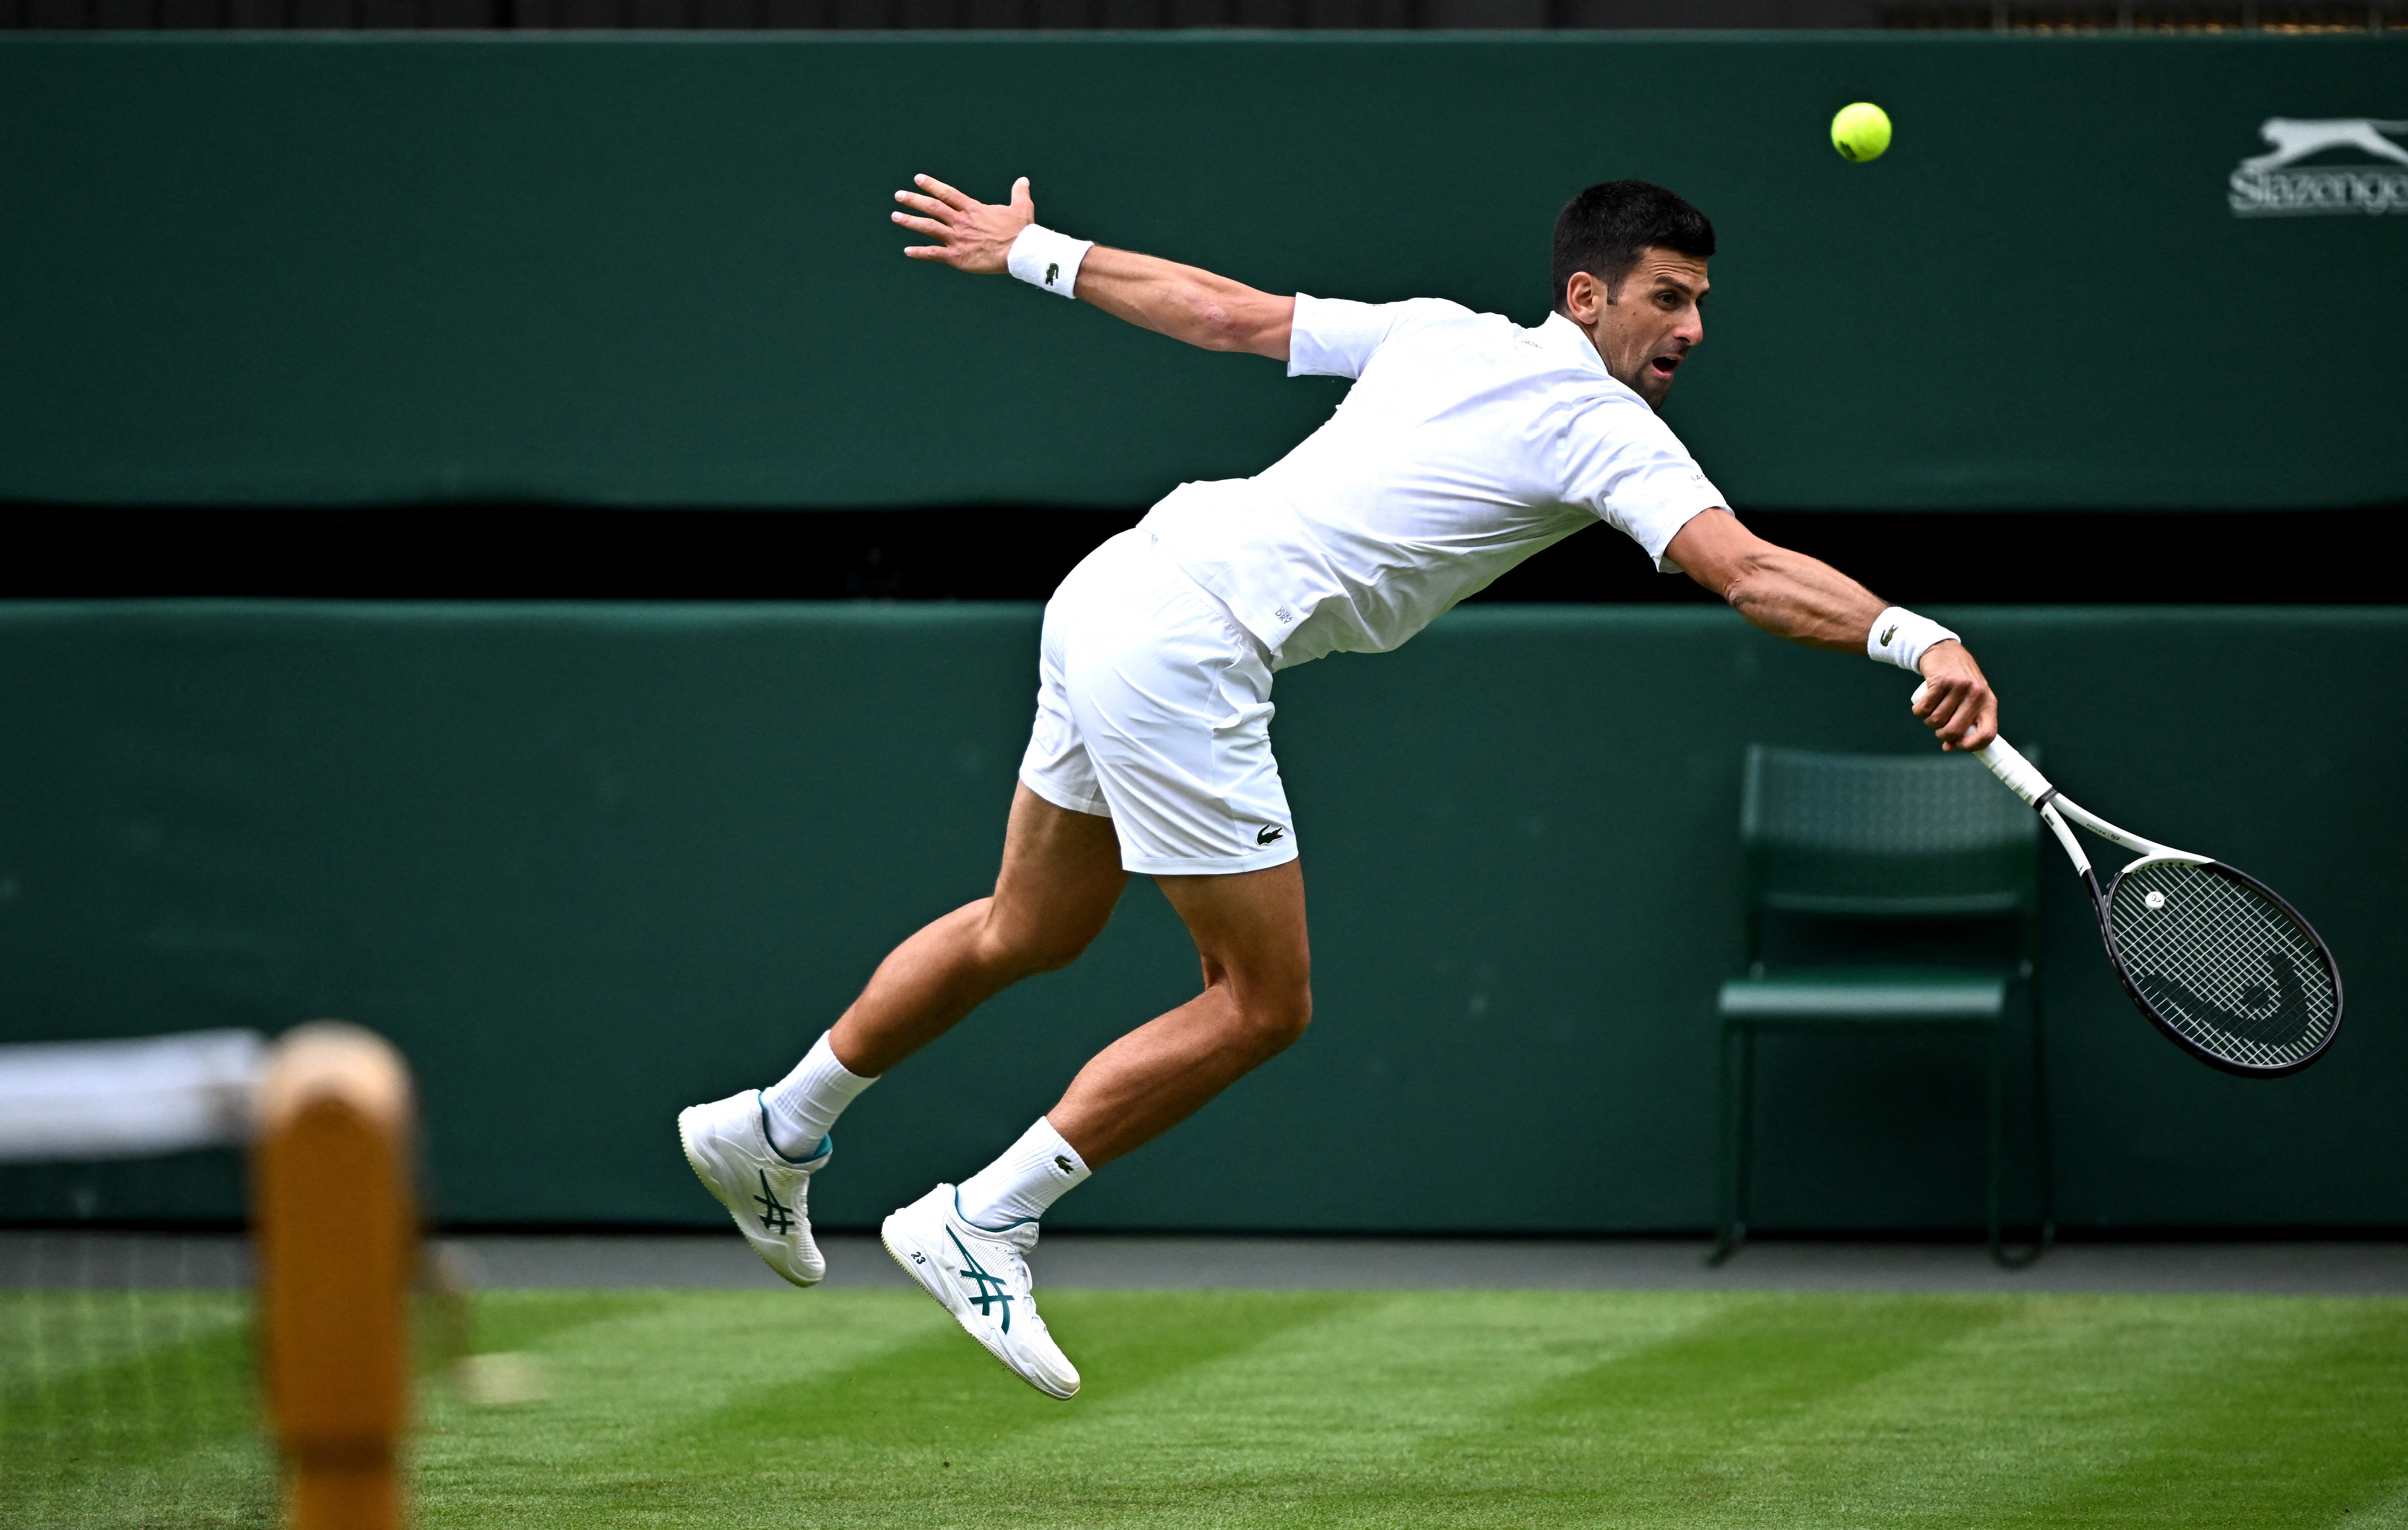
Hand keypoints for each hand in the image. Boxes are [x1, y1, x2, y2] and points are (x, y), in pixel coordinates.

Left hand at [892, 173, 1033, 274]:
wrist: (1020, 252)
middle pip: (932, 207)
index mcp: (972, 208)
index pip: (947, 193)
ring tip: (895, 216)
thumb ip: (1019, 192)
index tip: (917, 179)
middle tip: (899, 195)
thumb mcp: (1022, 207)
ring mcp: (957, 239)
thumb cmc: (1021, 231)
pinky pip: (933, 254)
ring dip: (910, 221)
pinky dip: (919, 253)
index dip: (931, 185)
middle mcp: (961, 221)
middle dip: (914, 200)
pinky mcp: (957, 257)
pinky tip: (907, 251)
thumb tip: (1023, 180)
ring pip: (928, 227)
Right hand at [1911, 641, 1997, 752]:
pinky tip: (1922, 702)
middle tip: (1938, 726)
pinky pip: (1923, 708)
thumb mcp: (1967, 700)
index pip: (1988, 733)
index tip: (1958, 745)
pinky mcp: (1941, 681)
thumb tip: (1948, 747)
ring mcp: (1959, 687)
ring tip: (1931, 709)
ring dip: (1928, 720)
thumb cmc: (1956, 681)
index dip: (1973, 746)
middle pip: (1955, 730)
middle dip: (1941, 734)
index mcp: (1988, 703)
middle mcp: (1977, 695)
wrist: (1943, 651)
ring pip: (1936, 720)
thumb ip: (1962, 723)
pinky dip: (1919, 710)